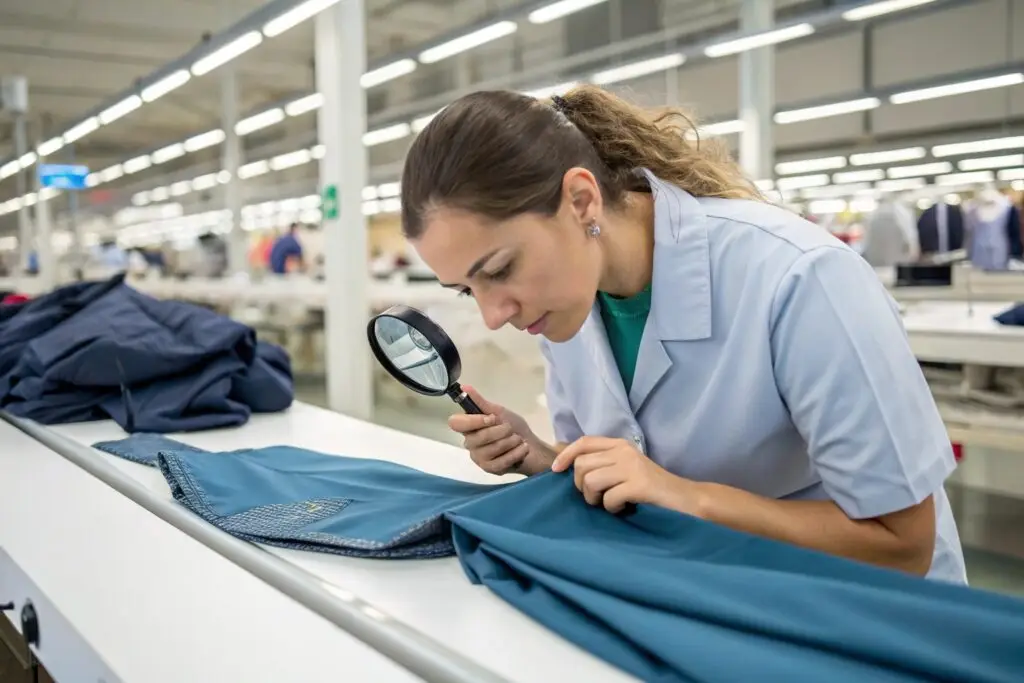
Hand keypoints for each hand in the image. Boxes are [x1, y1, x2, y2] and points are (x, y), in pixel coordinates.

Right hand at [448, 387, 555, 476]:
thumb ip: (481, 402)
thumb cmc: (515, 428)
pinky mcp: (490, 469)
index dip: (473, 421)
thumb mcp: (499, 412)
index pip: (455, 423)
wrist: (533, 447)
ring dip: (509, 442)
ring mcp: (479, 458)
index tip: (492, 418)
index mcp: (469, 427)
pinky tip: (523, 448)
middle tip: (511, 429)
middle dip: (499, 431)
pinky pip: (500, 462)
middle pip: (475, 437)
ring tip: (518, 439)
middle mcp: (470, 443)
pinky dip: (515, 453)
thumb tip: (464, 387)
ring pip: (489, 450)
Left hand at [552, 436, 700, 514]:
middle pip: (582, 465)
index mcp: (620, 445)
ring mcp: (632, 466)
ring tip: (610, 504)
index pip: (583, 442)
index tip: (556, 471)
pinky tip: (625, 509)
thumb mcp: (626, 470)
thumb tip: (570, 471)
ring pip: (590, 481)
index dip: (565, 456)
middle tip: (596, 498)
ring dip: (595, 500)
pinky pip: (608, 498)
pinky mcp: (639, 484)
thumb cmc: (653, 490)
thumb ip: (604, 465)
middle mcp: (624, 451)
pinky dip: (612, 508)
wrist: (687, 501)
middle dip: (581, 486)